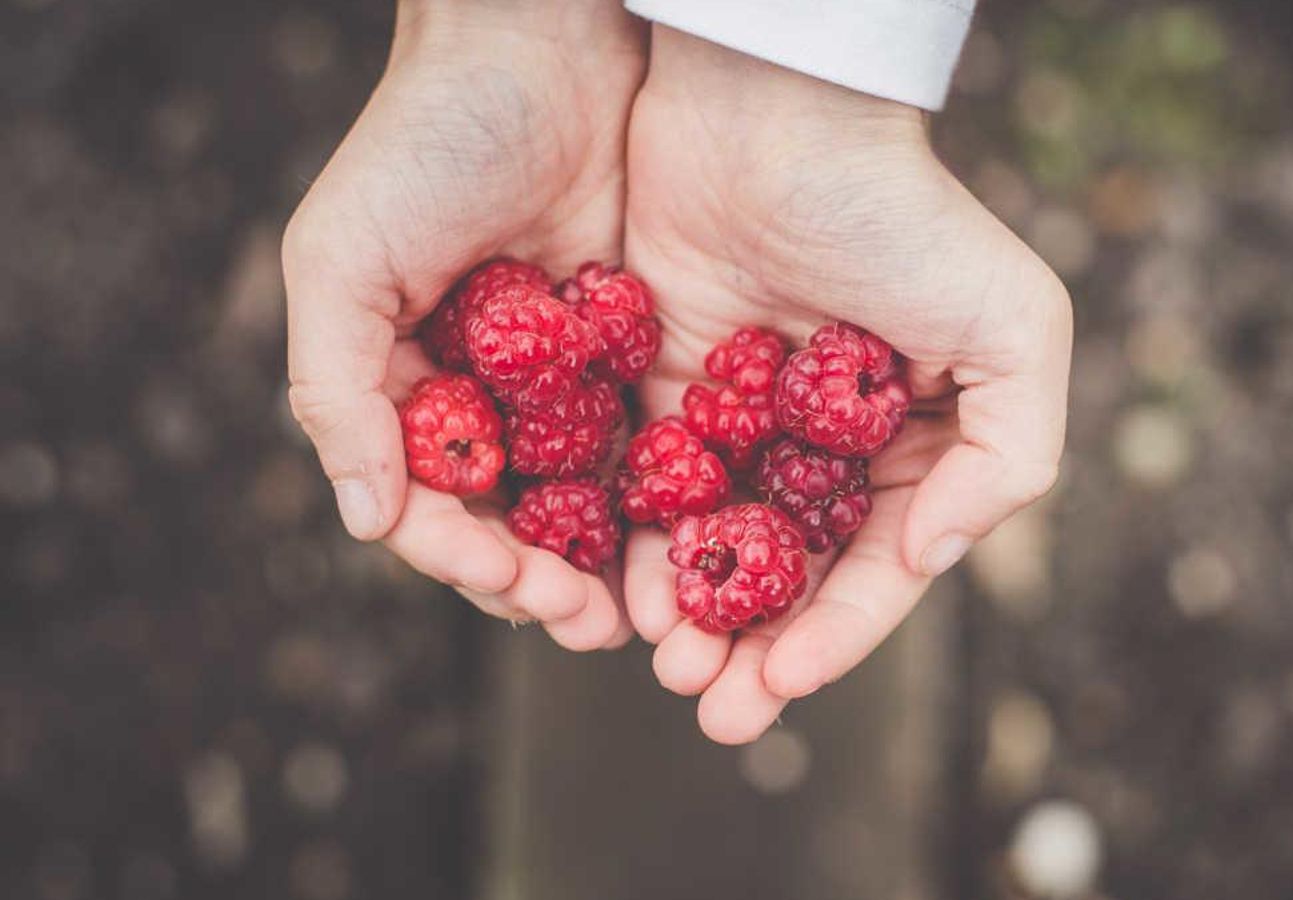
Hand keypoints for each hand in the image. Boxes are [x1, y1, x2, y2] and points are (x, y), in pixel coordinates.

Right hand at [283, 0, 643, 647]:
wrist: (544, 45)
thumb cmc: (425, 142)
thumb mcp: (342, 258)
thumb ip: (336, 389)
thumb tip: (364, 520)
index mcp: (404, 388)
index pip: (428, 505)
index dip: (466, 557)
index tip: (518, 586)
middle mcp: (483, 397)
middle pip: (512, 521)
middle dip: (545, 582)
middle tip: (594, 625)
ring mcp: (562, 382)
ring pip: (585, 498)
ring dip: (609, 562)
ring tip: (647, 612)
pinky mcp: (635, 351)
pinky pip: (651, 440)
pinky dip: (667, 495)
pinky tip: (699, 535)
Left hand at [621, 28, 1073, 742]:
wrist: (771, 117)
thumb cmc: (903, 217)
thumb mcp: (1015, 328)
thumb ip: (1012, 458)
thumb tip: (927, 559)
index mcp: (911, 444)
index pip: (875, 568)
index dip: (835, 637)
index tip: (784, 686)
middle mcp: (825, 447)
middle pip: (788, 578)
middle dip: (755, 652)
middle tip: (715, 710)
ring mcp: (742, 423)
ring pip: (713, 550)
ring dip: (692, 620)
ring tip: (669, 668)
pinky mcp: (663, 392)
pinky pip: (647, 493)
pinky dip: (638, 550)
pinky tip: (624, 595)